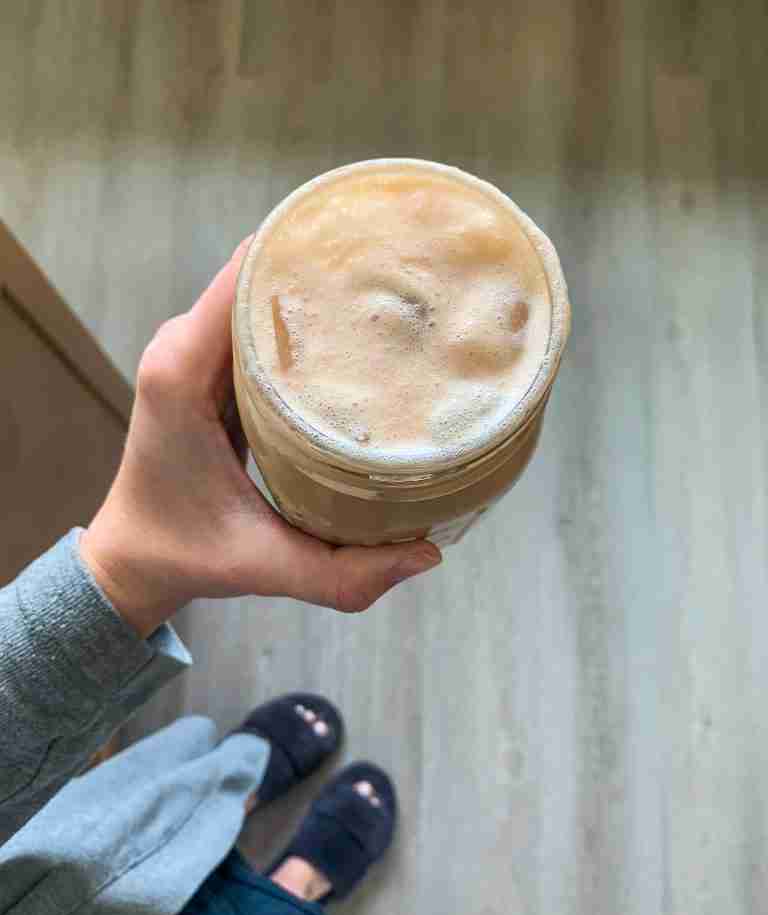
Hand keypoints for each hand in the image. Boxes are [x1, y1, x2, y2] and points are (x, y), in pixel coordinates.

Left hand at [80, 239, 440, 637]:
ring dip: (311, 288)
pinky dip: (297, 318)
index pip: (244, 276)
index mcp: (181, 374)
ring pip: (256, 293)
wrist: (133, 558)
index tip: (369, 244)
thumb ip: (344, 573)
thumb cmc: (186, 555)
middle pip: (256, 273)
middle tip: (395, 273)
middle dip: (321, 265)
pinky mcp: (204, 367)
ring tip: (381, 292)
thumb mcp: (266, 566)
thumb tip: (428, 554)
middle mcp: (180, 349)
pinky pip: (252, 321)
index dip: (304, 249)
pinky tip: (347, 329)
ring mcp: (190, 352)